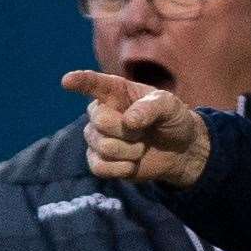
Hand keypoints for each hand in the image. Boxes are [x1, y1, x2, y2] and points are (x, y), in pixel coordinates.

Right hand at [60, 69, 210, 187]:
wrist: (182, 151)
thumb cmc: (173, 120)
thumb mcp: (170, 106)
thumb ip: (151, 107)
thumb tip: (129, 121)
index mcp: (115, 91)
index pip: (92, 83)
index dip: (79, 82)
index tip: (67, 81)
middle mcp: (101, 112)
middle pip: (99, 120)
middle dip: (127, 131)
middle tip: (143, 132)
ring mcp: (98, 137)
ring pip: (102, 146)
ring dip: (129, 151)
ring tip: (141, 147)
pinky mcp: (100, 160)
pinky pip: (98, 167)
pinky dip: (120, 169)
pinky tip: (132, 164)